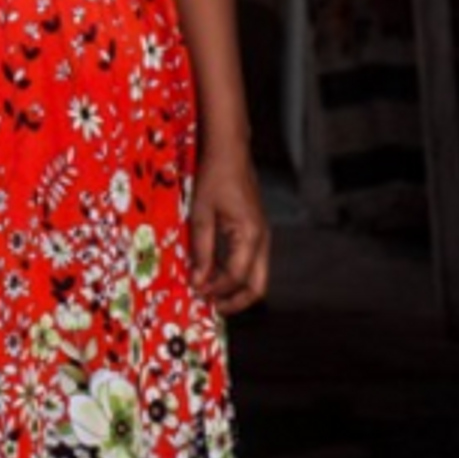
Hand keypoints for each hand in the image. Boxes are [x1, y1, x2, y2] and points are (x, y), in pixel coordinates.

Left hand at [188, 149, 269, 314]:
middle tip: (211, 307)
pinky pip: (251, 261)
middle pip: (258, 287)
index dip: (216, 289)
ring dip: (235, 288)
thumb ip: (202, 250)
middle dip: (236, 302)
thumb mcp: (201, 213)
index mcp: (250, 235)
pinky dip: (236, 273)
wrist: (230, 150)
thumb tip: (198, 281)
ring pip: (257, 276)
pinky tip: (215, 271)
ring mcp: (262, 234)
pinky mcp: (257, 229)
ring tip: (210, 291)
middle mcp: (262, 239)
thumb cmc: (214, 176)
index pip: (236, 277)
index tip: (196, 291)